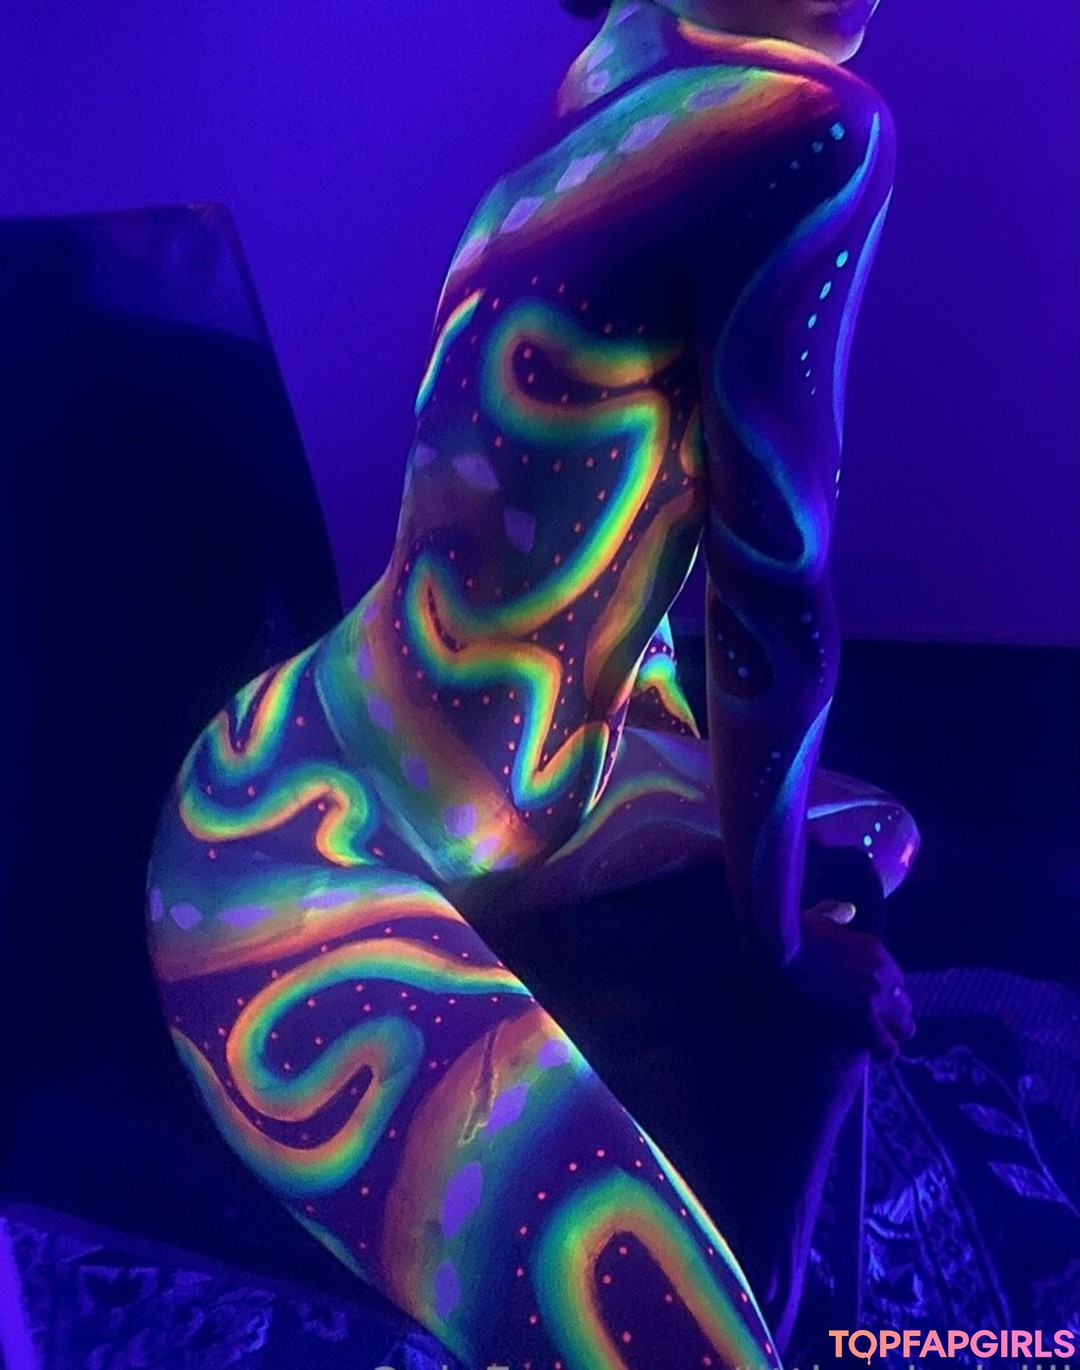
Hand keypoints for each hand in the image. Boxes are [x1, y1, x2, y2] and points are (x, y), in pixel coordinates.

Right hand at [784, 900, 915, 1062]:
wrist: (772, 946)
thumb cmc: (785, 933)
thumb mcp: (815, 917)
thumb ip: (834, 914)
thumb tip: (847, 909)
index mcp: (874, 948)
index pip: (896, 981)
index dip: (881, 997)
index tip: (865, 1008)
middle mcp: (882, 970)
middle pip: (905, 1004)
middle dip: (888, 1017)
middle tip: (867, 1029)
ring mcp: (875, 993)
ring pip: (905, 1027)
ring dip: (888, 1035)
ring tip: (868, 1045)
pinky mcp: (863, 1015)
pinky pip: (888, 1046)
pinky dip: (881, 1054)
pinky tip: (867, 1057)